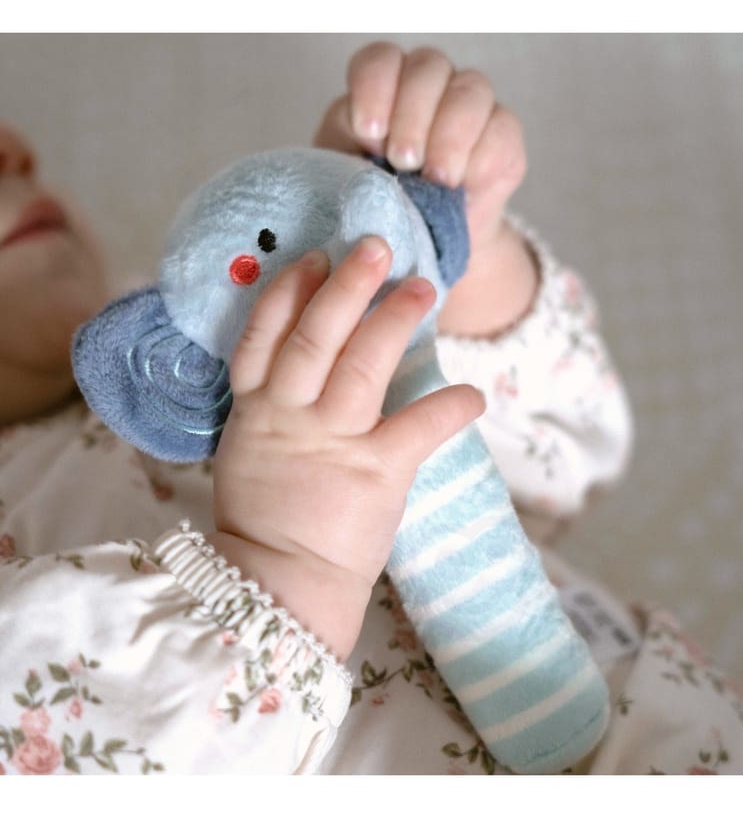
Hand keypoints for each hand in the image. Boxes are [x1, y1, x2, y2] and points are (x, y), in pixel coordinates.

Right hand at [208, 237, 484, 659]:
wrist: (279, 585)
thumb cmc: (266, 519)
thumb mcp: (249, 453)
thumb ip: (269, 409)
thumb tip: (294, 374)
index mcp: (256, 410)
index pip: (264, 336)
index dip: (288, 292)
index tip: (313, 257)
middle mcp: (291, 415)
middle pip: (316, 336)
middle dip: (347, 286)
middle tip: (375, 246)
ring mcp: (334, 441)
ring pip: (362, 365)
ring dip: (394, 320)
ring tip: (422, 287)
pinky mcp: (377, 472)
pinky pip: (418, 428)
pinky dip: (449, 408)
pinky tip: (473, 394)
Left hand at [313, 42, 537, 337]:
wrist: (419, 247)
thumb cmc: (374, 210)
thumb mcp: (345, 184)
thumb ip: (343, 163)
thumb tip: (341, 170)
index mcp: (381, 88)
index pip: (380, 59)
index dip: (375, 86)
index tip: (367, 132)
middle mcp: (427, 86)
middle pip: (427, 66)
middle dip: (412, 113)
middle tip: (401, 161)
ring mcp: (469, 108)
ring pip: (471, 89)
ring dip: (449, 133)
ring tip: (434, 177)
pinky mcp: (502, 138)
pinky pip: (501, 128)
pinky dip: (480, 156)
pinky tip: (460, 184)